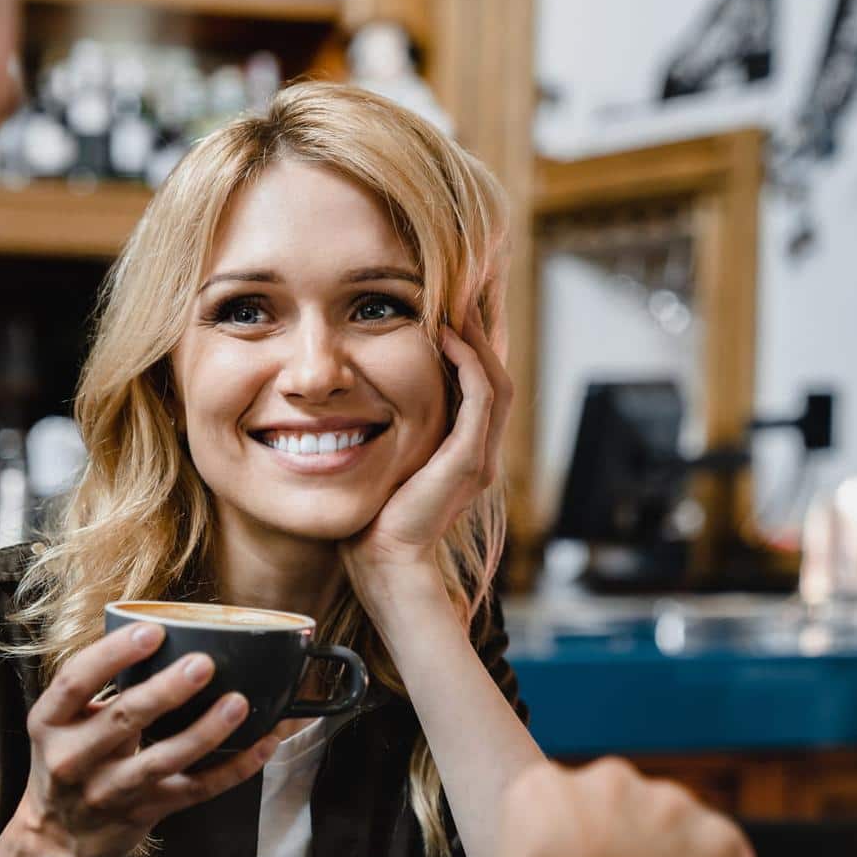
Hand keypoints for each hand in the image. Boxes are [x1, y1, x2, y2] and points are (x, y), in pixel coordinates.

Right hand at [15, 623, 278, 856]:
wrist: (56, 839)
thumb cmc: (67, 763)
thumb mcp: (61, 723)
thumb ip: (97, 687)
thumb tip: (158, 635)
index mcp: (50, 723)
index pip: (75, 681)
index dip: (113, 654)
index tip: (152, 631)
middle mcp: (74, 758)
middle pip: (124, 718)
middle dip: (166, 690)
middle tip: (202, 664)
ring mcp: (111, 791)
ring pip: (162, 760)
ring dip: (204, 731)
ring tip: (236, 703)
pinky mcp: (145, 812)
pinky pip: (196, 789)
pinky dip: (233, 768)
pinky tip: (261, 745)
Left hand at [341, 318, 511, 579]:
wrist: (384, 559)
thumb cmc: (374, 516)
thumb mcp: (386, 463)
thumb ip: (390, 436)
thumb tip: (360, 403)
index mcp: (464, 454)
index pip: (479, 389)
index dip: (469, 350)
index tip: (447, 314)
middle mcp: (479, 453)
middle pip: (496, 377)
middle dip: (480, 337)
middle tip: (460, 298)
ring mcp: (478, 456)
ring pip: (494, 382)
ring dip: (478, 341)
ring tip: (457, 307)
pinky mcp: (468, 459)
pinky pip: (480, 398)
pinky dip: (467, 363)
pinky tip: (446, 337)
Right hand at [471, 760, 755, 856]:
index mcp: (544, 787)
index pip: (564, 799)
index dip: (575, 839)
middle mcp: (606, 779)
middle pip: (621, 802)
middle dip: (625, 838)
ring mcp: (666, 803)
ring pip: (674, 823)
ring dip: (670, 855)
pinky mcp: (716, 835)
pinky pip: (723, 852)